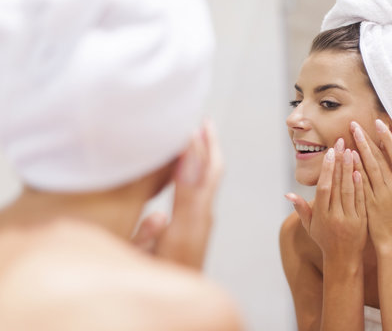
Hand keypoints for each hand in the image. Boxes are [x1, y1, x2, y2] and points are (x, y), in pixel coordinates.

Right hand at [133, 119, 223, 269]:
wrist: (182, 295)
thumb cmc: (166, 276)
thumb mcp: (156, 252)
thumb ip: (152, 233)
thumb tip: (160, 207)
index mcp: (194, 216)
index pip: (203, 174)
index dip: (200, 148)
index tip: (194, 126)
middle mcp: (202, 214)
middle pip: (211, 172)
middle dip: (209, 145)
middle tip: (203, 122)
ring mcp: (201, 218)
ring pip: (208, 177)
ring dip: (205, 154)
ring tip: (196, 136)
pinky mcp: (197, 222)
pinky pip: (201, 186)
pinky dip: (197, 169)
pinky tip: (186, 165)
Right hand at [286, 139, 367, 261]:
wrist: (343, 260)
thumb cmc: (324, 240)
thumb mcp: (309, 226)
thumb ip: (301, 209)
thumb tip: (287, 194)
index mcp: (321, 215)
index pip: (324, 188)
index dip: (327, 170)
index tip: (330, 152)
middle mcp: (335, 215)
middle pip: (338, 185)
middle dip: (340, 162)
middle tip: (343, 143)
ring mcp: (350, 219)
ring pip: (350, 190)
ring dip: (351, 170)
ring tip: (353, 151)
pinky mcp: (362, 222)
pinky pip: (362, 201)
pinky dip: (361, 186)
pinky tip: (362, 171)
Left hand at [350, 119, 391, 250]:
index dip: (386, 138)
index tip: (377, 123)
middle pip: (379, 158)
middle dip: (366, 139)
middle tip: (354, 124)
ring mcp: (381, 196)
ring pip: (368, 168)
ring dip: (358, 150)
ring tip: (350, 135)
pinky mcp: (369, 203)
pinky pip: (360, 183)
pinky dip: (354, 169)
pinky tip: (347, 157)